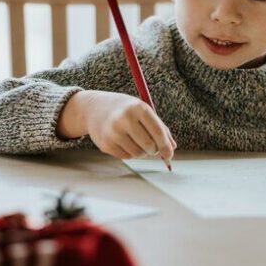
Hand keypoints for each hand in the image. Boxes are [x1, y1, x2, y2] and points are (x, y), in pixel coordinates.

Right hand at [60, 90, 176, 161]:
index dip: (166, 146)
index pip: (157, 132)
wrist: (94, 108)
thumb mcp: (142, 111)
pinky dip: (130, 152)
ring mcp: (113, 133)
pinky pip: (127, 157)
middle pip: (149, 146)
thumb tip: (171, 148)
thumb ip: (159, 128)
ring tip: (136, 140)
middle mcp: (125, 119)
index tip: (169, 155)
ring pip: (138, 154)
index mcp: (138, 108)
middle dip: (154, 150)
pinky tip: (124, 141)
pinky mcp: (106, 144)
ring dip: (142, 152)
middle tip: (151, 146)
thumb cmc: (124, 109)